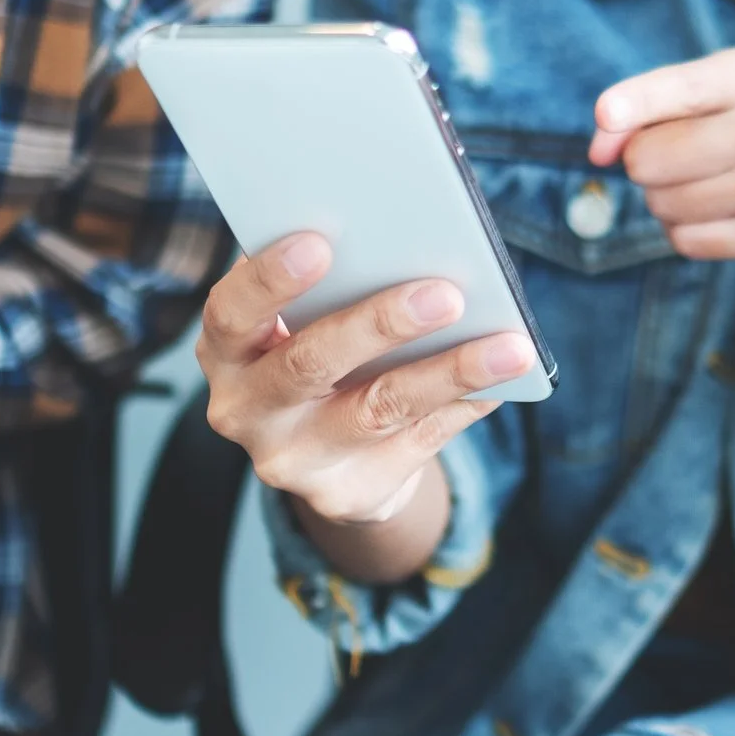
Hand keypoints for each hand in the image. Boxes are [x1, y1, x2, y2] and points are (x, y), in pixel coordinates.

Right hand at [197, 235, 535, 524]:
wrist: (328, 459)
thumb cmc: (321, 353)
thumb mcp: (302, 322)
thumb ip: (333, 287)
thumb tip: (414, 243)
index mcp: (226, 351)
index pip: (232, 313)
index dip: (270, 280)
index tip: (319, 241)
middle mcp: (246, 411)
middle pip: (310, 364)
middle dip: (379, 325)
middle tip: (444, 293)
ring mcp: (294, 461)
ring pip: (378, 409)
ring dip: (449, 372)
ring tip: (508, 347)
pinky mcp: (346, 494)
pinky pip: (418, 442)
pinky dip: (465, 404)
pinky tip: (504, 380)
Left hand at [591, 49, 734, 265]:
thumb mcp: (706, 89)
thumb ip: (641, 106)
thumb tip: (598, 154)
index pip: (680, 91)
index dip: (634, 104)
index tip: (605, 113)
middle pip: (649, 159)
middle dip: (644, 160)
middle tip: (678, 152)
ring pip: (662, 204)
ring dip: (663, 197)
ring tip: (700, 180)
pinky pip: (686, 241)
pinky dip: (684, 229)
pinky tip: (715, 210)